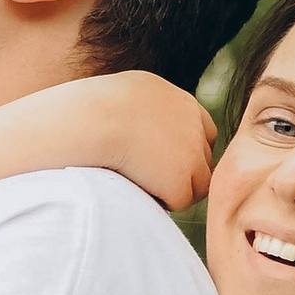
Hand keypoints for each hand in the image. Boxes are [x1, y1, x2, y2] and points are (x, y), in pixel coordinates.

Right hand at [78, 69, 215, 214]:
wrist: (94, 121)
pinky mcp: (182, 180)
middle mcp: (193, 124)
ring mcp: (193, 153)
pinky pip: (179, 201)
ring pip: (197, 183)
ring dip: (175, 188)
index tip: (163, 158)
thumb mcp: (125, 93)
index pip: (202, 129)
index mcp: (180, 101)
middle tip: (152, 177)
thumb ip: (143, 108)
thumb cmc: (91, 109)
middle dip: (184, 170)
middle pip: (203, 157)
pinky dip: (162, 201)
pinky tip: (139, 191)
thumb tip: (135, 124)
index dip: (186, 148)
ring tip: (144, 186)